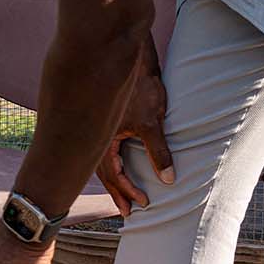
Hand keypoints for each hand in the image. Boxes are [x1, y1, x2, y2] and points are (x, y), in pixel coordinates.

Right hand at [95, 39, 172, 216]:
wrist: (127, 52)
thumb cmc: (139, 85)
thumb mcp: (152, 120)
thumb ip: (158, 151)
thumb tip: (168, 179)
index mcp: (103, 139)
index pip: (112, 174)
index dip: (127, 191)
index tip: (142, 204)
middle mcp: (95, 134)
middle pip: (103, 171)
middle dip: (116, 191)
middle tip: (127, 211)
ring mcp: (98, 126)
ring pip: (101, 159)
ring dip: (113, 177)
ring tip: (122, 191)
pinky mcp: (105, 117)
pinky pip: (104, 145)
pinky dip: (112, 159)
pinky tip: (119, 160)